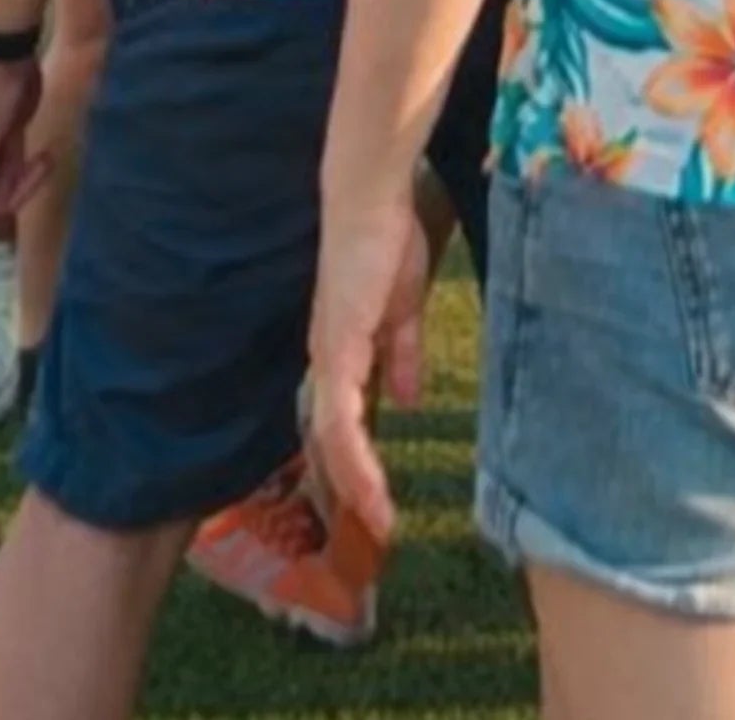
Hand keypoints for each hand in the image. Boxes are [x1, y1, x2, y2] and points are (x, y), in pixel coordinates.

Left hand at [305, 194, 433, 542]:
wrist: (371, 203)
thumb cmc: (386, 242)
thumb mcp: (403, 309)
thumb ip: (402, 353)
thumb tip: (408, 397)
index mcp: (342, 355)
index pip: (342, 423)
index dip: (356, 464)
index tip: (378, 501)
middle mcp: (326, 365)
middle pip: (330, 442)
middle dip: (349, 490)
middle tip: (372, 530)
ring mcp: (328, 362)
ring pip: (332, 441)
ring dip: (354, 485)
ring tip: (378, 521)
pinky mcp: (337, 353)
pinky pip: (340, 420)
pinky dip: (354, 456)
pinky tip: (369, 484)